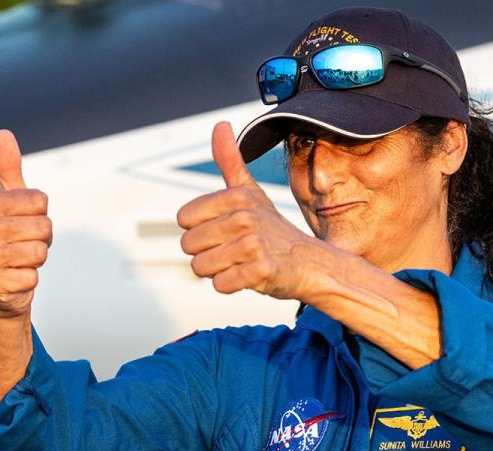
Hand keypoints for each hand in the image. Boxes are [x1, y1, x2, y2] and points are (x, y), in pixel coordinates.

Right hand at [0, 130, 51, 318]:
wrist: (4, 282)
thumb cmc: (12, 236)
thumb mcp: (14, 200)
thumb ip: (8, 169)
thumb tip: (2, 133)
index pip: (39, 200)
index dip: (43, 212)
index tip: (30, 218)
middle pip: (43, 227)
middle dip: (45, 237)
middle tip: (30, 241)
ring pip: (38, 252)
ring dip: (38, 258)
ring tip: (24, 259)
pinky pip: (30, 278)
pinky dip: (31, 279)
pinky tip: (18, 277)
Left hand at [177, 122, 328, 299]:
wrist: (309, 263)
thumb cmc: (272, 228)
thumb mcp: (250, 191)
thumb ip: (230, 160)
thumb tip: (220, 124)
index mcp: (236, 197)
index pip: (184, 219)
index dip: (200, 229)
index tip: (224, 229)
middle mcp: (244, 218)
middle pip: (189, 245)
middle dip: (207, 252)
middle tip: (233, 249)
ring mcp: (253, 245)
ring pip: (200, 267)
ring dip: (217, 270)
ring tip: (240, 262)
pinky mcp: (260, 272)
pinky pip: (220, 284)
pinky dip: (231, 285)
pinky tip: (249, 276)